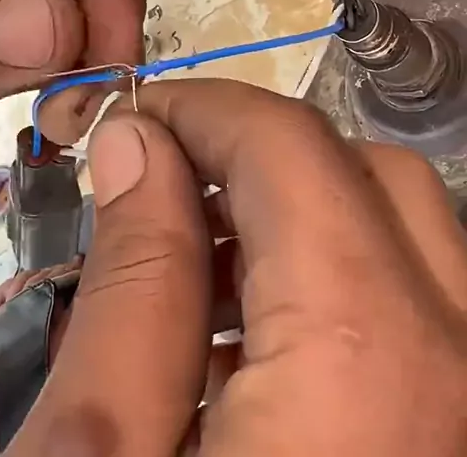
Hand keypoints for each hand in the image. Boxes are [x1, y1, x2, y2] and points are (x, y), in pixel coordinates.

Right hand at [5, 80, 466, 455]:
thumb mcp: (103, 456)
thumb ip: (134, 289)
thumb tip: (142, 153)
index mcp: (368, 358)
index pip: (294, 149)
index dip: (203, 111)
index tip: (134, 123)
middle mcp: (462, 367)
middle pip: (373, 182)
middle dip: (262, 163)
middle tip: (161, 192)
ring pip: (410, 247)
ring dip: (305, 228)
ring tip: (196, 280)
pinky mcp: (461, 434)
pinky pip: (426, 326)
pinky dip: (344, 301)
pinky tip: (255, 356)